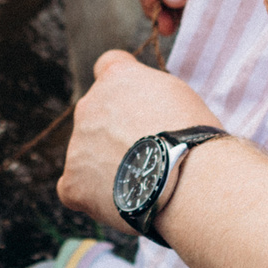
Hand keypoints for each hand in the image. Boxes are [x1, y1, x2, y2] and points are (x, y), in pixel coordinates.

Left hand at [59, 51, 222, 229]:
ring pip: (85, 154)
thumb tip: (139, 107)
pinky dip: (92, 196)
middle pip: (94, 116)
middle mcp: (89, 105)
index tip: (134, 105)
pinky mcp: (72, 182)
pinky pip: (74, 188)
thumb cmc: (195, 138)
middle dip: (112, 131)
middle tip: (145, 154)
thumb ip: (147, 94)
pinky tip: (119, 200)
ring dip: (105, 165)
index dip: (121, 88)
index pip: (107, 67)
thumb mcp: (177, 95)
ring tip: (141, 183)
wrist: (190, 180)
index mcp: (117, 77)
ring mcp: (77, 145)